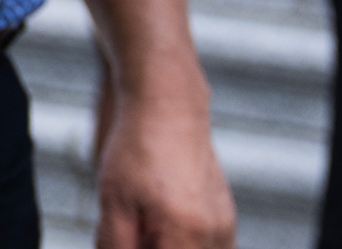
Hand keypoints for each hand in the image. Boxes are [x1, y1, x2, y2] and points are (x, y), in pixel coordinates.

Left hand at [94, 77, 235, 247]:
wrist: (169, 107)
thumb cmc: (138, 148)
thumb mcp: (113, 200)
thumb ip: (115, 244)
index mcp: (187, 231)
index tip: (129, 237)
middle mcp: (216, 233)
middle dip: (154, 245)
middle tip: (135, 228)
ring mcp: (226, 227)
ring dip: (171, 246)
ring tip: (147, 225)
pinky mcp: (227, 218)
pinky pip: (209, 248)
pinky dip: (184, 244)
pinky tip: (162, 225)